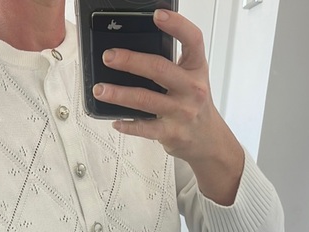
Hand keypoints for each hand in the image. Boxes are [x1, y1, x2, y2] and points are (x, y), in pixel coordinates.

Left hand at [92, 9, 243, 204]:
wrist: (208, 140)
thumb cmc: (195, 105)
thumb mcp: (191, 79)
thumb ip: (171, 65)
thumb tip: (131, 54)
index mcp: (196, 68)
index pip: (192, 40)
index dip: (176, 25)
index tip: (157, 15)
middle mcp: (192, 89)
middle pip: (159, 69)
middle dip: (130, 61)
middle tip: (108, 57)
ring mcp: (181, 112)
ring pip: (145, 100)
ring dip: (119, 94)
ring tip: (100, 89)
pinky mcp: (171, 133)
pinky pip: (144, 128)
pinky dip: (127, 125)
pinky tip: (115, 120)